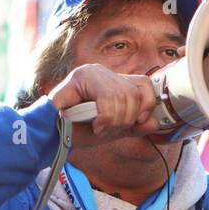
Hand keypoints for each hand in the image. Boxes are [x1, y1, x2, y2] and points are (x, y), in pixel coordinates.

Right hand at [49, 64, 163, 146]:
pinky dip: (105, 118)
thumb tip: (155, 123)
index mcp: (113, 81)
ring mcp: (91, 72)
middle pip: (134, 93)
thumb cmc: (78, 132)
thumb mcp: (113, 130)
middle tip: (108, 129)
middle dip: (126, 119)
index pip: (143, 83)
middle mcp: (103, 73)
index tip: (136, 122)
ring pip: (122, 96)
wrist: (53, 137)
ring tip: (100, 128)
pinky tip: (95, 125)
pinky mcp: (80, 77)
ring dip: (113, 121)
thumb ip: (134, 126)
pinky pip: (106, 98)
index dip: (146, 104)